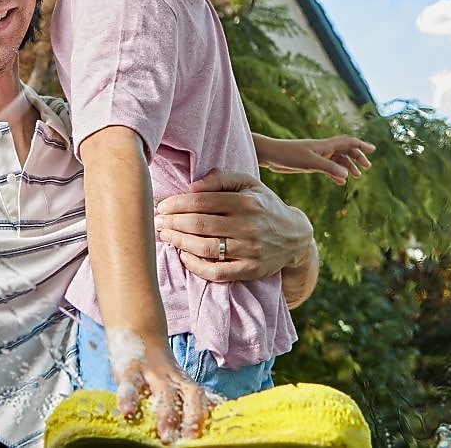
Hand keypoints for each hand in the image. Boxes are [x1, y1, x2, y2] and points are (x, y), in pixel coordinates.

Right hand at [113, 337, 211, 443]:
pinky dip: (129, 399)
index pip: (201, 399)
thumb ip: (190, 399)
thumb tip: (214, 413)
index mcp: (185, 383)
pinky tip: (127, 413)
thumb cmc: (157, 368)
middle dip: (192, 418)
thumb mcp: (175, 380)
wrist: (136, 331)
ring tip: (165, 436)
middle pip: (189, 395)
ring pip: (164, 393)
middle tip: (191, 440)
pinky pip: (130, 386)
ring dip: (166, 415)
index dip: (206, 417)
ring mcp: (152, 372)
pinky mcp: (129, 370)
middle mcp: (173, 378)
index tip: (207, 437)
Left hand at [154, 169, 313, 282]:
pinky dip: (196, 266)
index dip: (176, 204)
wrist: (295, 236)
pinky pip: (217, 272)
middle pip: (199, 224)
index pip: (201, 201)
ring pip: (205, 248)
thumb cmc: (263, 205)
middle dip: (172, 223)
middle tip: (156, 222)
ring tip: (165, 237)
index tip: (161, 206)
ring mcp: (250, 250)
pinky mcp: (251, 270)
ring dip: (179, 243)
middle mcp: (248, 225)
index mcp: (245, 201)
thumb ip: (221, 177)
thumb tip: (191, 186)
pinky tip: (184, 257)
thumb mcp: (249, 183)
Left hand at [256, 134, 374, 184]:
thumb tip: (347, 175)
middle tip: (366, 168)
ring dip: (348, 166)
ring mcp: (317, 157)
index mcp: (325, 145)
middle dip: (357, 157)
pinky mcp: (310, 165)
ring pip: (337, 160)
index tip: (373, 150)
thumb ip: (329, 168)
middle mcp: (323, 149)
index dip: (361, 145)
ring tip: (357, 176)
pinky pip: (328, 168)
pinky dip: (336, 174)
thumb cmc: (289, 155)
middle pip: (345, 151)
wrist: (271, 156)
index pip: (348, 142)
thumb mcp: (310, 162)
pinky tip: (340, 182)